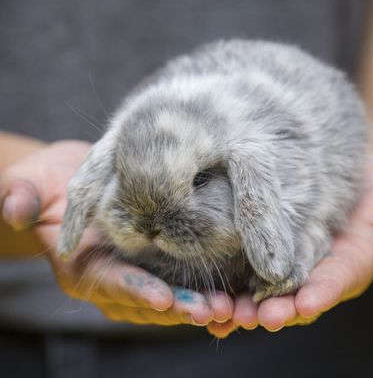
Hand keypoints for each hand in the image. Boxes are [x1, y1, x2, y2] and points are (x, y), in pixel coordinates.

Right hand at [0, 140, 232, 325]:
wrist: (74, 180)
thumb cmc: (50, 181)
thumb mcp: (30, 182)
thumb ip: (21, 195)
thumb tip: (13, 206)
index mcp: (81, 266)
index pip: (108, 282)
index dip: (134, 289)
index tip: (163, 295)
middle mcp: (111, 278)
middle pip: (146, 299)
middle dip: (179, 307)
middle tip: (213, 311)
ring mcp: (136, 273)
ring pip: (169, 298)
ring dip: (199, 304)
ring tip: (231, 307)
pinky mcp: (156, 262)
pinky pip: (180, 282)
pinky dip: (204, 289)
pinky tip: (233, 291)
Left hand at [208, 154, 372, 337]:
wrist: (338, 174)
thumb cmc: (370, 187)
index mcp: (347, 262)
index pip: (336, 280)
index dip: (322, 293)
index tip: (306, 304)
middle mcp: (313, 268)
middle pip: (294, 295)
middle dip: (276, 309)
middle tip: (256, 317)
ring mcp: (285, 262)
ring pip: (263, 290)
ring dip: (245, 305)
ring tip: (226, 313)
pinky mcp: (259, 251)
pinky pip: (242, 272)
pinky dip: (228, 287)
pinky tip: (210, 300)